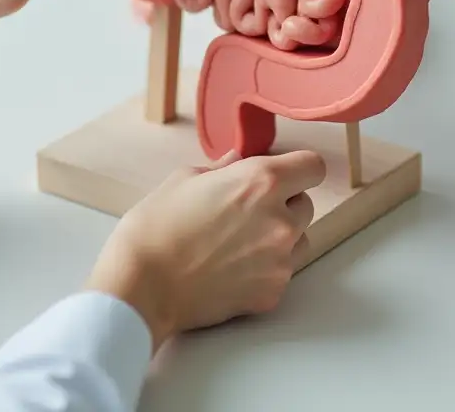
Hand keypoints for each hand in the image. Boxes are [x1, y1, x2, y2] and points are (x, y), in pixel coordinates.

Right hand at [85, 149, 325, 349]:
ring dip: (281, 237)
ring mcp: (280, 260)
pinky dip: (266, 269)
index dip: (298, 169)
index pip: (313, 167)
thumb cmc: (155, 229)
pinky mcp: (273, 293)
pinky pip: (283, 272)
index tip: (283, 174)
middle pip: (306, 204)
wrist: (141, 287)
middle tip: (247, 212)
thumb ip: (222, 168)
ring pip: (300, 240)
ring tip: (239, 243)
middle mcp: (280, 219)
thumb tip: (237, 161)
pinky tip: (232, 269)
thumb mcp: (183, 179)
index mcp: (261, 181)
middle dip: (284, 204)